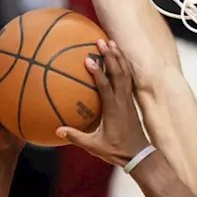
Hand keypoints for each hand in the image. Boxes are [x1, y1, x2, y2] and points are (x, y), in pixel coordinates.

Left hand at [0, 42, 24, 155]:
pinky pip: (27, 90)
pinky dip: (35, 82)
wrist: (6, 150)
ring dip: (21, 63)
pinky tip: (48, 77)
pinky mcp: (19, 104)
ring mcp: (8, 98)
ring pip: (15, 77)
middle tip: (12, 37)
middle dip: (4, 52)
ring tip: (32, 50)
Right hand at [56, 40, 148, 166]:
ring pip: (126, 73)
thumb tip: (58, 131)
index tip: (88, 59)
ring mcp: (129, 100)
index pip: (105, 86)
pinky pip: (129, 79)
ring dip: (119, 57)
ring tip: (111, 42)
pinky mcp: (131, 101)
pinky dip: (124, 66)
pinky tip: (119, 58)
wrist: (139, 155)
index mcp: (114, 109)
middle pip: (119, 73)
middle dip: (110, 56)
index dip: (97, 72)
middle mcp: (123, 100)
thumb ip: (76, 137)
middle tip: (100, 41)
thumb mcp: (94, 146)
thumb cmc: (116, 150)